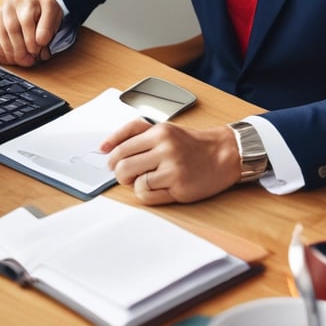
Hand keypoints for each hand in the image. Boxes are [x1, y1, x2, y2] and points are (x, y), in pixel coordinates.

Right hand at [0, 0, 62, 66]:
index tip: (37, 50)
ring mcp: (0, 13)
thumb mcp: (53, 16)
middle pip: (11, 28)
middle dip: (20, 49)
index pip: (26, 20)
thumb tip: (40, 42)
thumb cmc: (44, 12)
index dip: (30, 39)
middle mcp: (11, 5)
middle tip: (29, 60)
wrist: (35, 6)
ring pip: (0, 34)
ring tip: (21, 61)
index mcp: (28, 1)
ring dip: (11, 52)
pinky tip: (9, 59)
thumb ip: (48, 28)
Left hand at [100, 120, 242, 203]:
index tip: (113, 164)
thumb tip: (103, 147)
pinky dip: (146, 194)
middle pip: (122, 167)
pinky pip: (147, 196)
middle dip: (121, 174)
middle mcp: (165, 148)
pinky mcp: (179, 187)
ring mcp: (172, 169)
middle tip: (131, 174)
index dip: (112, 160)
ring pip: (133, 183)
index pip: (120, 148)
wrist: (223, 154)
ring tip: (148, 179)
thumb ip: (132, 132)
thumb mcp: (163, 128)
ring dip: (135, 184)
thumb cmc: (190, 143)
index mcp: (159, 132)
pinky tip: (158, 187)